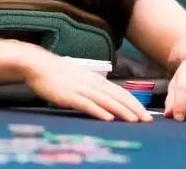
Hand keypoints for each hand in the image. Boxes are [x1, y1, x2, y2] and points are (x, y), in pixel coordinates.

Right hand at [23, 51, 151, 122]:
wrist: (38, 65)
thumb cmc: (58, 73)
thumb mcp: (80, 79)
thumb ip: (93, 88)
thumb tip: (105, 99)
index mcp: (96, 80)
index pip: (120, 92)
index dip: (134, 103)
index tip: (146, 113)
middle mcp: (92, 83)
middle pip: (117, 96)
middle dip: (134, 109)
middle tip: (147, 120)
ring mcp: (81, 89)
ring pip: (106, 101)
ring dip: (122, 111)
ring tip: (134, 120)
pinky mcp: (69, 96)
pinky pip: (87, 105)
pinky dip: (99, 111)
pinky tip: (108, 118)